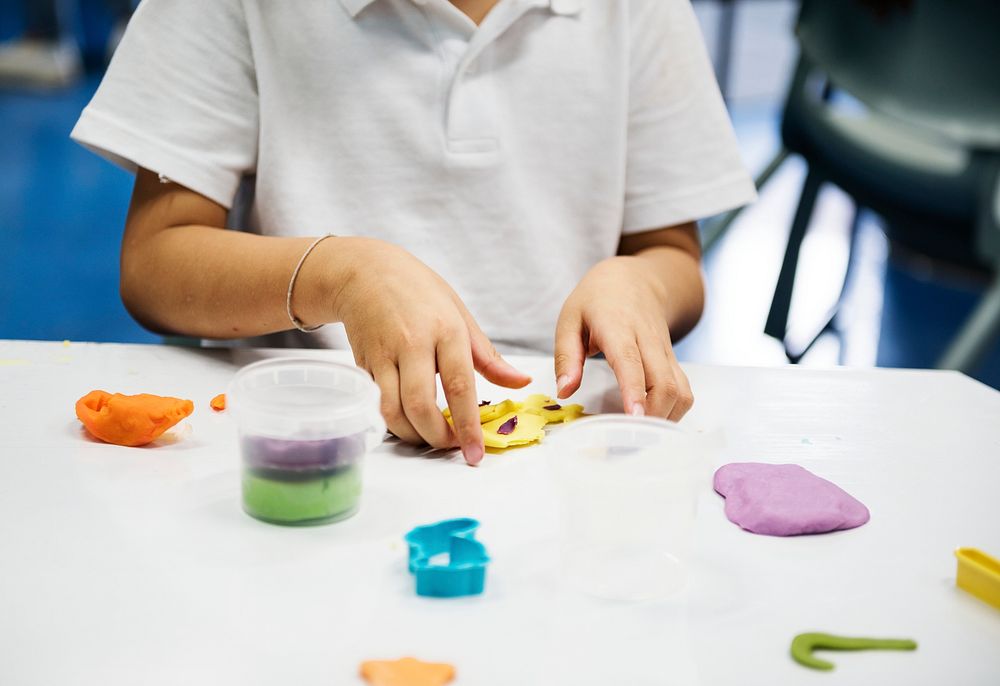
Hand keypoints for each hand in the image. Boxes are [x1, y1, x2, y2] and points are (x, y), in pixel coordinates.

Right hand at [333, 239, 530, 463]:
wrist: (364, 271)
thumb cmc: (418, 291)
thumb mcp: (459, 314)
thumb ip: (488, 356)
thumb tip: (520, 382)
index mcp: (445, 329)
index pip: (459, 387)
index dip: (468, 426)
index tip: (475, 453)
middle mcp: (412, 343)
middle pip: (420, 405)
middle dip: (436, 438)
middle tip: (451, 447)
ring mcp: (383, 354)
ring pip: (392, 410)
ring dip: (412, 436)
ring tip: (429, 438)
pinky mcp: (363, 364)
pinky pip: (376, 403)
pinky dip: (393, 421)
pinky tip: (408, 423)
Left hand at [554, 256, 693, 420]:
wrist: (635, 279)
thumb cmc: (596, 300)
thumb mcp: (570, 319)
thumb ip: (566, 356)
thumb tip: (564, 391)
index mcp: (617, 325)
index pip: (630, 359)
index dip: (634, 389)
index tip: (634, 416)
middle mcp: (647, 339)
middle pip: (664, 381)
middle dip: (653, 415)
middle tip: (629, 438)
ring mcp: (665, 350)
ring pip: (680, 388)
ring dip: (666, 417)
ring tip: (641, 435)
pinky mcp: (673, 360)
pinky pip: (683, 389)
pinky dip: (673, 411)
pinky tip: (653, 421)